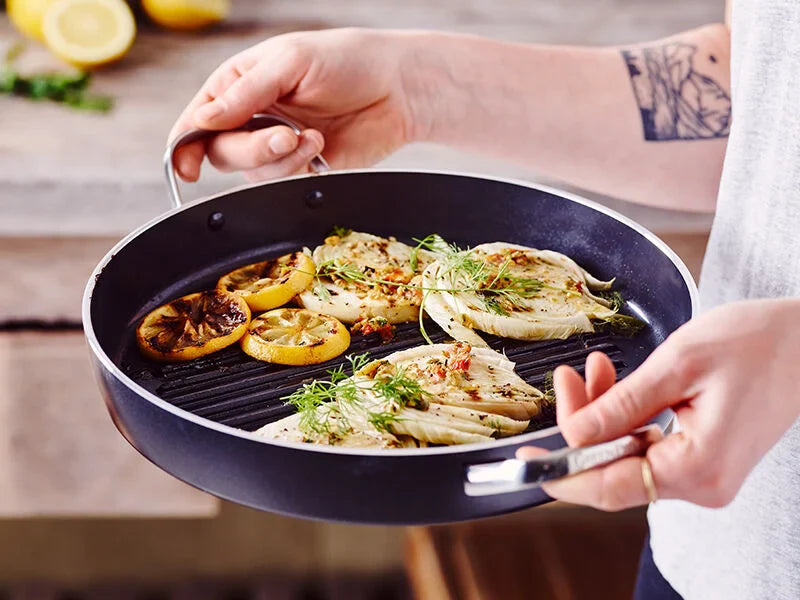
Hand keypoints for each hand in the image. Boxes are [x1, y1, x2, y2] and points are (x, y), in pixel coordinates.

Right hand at [169, 28, 424, 181]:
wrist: (397, 89)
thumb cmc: (346, 60)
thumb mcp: (290, 62)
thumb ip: (245, 93)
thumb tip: (204, 120)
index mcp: (239, 84)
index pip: (198, 120)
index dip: (186, 144)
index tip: (185, 166)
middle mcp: (252, 117)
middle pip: (221, 152)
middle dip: (250, 149)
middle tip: (284, 136)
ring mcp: (276, 145)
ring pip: (252, 172)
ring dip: (280, 159)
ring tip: (312, 135)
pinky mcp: (302, 167)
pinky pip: (283, 182)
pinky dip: (299, 168)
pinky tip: (320, 144)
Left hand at [518, 298, 799, 510]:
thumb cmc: (757, 342)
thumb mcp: (677, 365)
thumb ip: (621, 405)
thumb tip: (572, 435)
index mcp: (698, 468)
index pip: (609, 487)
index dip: (561, 475)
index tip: (526, 456)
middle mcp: (702, 483)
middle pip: (613, 468)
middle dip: (582, 425)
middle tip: (567, 378)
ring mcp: (704, 472)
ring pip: (627, 453)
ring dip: (603, 413)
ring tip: (593, 368)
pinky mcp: (703, 456)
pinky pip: (648, 443)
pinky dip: (626, 414)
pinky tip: (616, 381)